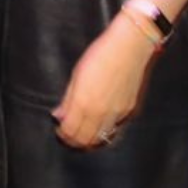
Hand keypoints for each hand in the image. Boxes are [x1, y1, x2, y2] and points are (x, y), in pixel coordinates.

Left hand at [51, 17, 158, 149]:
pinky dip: (103, 132)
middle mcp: (100, 112)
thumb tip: (58, 116)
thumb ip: (67, 100)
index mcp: (84, 103)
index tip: (59, 130)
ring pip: (100, 139)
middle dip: (73, 140)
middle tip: (68, 135)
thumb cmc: (100, 55)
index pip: (70, 131)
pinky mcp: (128, 111)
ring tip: (82, 133)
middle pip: (85, 140)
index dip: (62, 134)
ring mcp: (117, 113)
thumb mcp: (77, 75)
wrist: (129, 46)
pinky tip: (98, 126)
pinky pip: (114, 129)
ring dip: (89, 140)